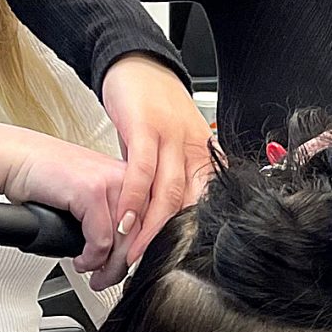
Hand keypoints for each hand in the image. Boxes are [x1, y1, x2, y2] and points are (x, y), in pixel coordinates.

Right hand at [2, 131, 133, 285]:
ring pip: (124, 242)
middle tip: (106, 279)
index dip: (140, 253)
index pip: (153, 223)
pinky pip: (101, 240)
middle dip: (123, 266)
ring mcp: (111, 182)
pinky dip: (90, 259)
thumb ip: (113, 217)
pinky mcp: (92, 191)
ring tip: (91, 273)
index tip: (126, 269)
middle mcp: (128, 176)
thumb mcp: (92, 198)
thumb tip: (126, 253)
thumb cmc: (48, 179)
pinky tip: (79, 261)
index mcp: (133, 177)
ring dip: (106, 267)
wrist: (15, 161)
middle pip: (142, 235)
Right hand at [100, 55, 214, 261]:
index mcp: (203, 155)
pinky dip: (134, 198)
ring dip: (152, 227)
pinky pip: (141, 169)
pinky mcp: (145, 126)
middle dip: (171, 241)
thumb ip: (172, 178)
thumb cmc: (153, 106)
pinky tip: (125, 219)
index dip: (193, 236)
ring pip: (167, 191)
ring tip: (135, 254)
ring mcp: (170, 136)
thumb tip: (170, 217)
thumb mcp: (172, 145)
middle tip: (155, 268)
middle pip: (188, 204)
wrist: (136, 62)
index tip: (180, 264)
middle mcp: (192, 146)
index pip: (205, 203)